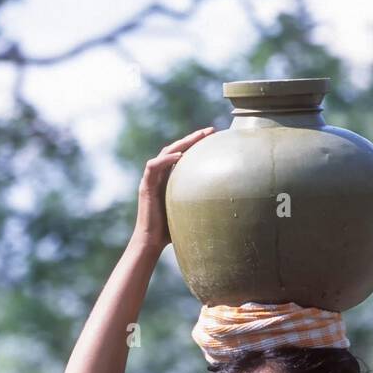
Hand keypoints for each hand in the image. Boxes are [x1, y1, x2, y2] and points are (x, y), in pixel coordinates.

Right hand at [132, 126, 215, 252]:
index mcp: (169, 179)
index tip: (213, 137)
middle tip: (210, 131)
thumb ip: (201, 203)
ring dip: (181, 143)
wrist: (150, 242)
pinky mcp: (146, 187)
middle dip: (193, 138)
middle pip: (175, 148)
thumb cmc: (170, 231)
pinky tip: (180, 156)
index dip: (196, 144)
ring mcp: (151, 180)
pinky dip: (166, 160)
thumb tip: (226, 205)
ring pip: (165, 153)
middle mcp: (159, 176)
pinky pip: (153, 167)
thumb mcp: (190, 212)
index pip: (183, 155)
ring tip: (197, 137)